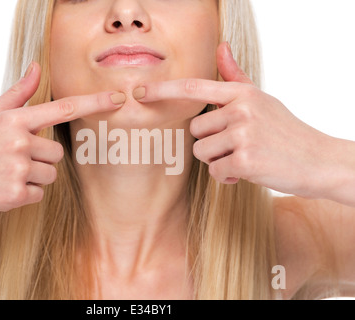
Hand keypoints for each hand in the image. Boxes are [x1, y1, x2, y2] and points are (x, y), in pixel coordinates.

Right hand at [0, 62, 124, 219]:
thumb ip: (18, 94)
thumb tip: (36, 68)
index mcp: (14, 120)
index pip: (64, 108)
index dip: (95, 103)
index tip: (118, 98)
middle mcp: (19, 141)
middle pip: (57, 154)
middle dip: (40, 159)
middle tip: (12, 160)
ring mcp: (17, 169)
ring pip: (51, 176)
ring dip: (33, 178)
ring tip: (4, 174)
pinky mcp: (14, 195)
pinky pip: (39, 195)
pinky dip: (24, 195)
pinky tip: (2, 188)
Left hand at [133, 42, 333, 198]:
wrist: (318, 160)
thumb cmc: (285, 131)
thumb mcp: (262, 100)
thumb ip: (237, 78)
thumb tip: (221, 47)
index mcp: (242, 94)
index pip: (195, 87)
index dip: (164, 89)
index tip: (141, 92)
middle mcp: (241, 109)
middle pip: (195, 130)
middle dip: (210, 144)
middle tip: (236, 147)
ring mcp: (244, 133)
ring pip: (202, 153)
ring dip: (218, 161)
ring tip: (243, 159)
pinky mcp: (246, 159)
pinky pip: (216, 172)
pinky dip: (228, 177)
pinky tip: (248, 172)